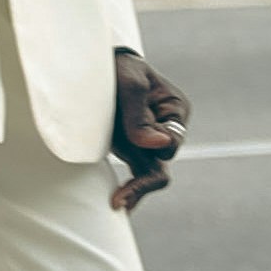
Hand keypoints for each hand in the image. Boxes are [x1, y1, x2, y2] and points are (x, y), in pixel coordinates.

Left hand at [110, 50, 189, 214]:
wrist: (95, 65)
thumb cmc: (119, 69)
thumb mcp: (129, 85)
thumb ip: (140, 117)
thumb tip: (159, 146)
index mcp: (174, 111)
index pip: (172, 141)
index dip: (154, 144)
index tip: (130, 138)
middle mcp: (166, 131)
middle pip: (162, 163)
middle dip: (143, 182)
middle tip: (120, 199)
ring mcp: (148, 142)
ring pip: (150, 175)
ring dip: (135, 190)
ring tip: (116, 204)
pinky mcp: (131, 149)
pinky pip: (137, 174)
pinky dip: (130, 189)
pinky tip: (118, 204)